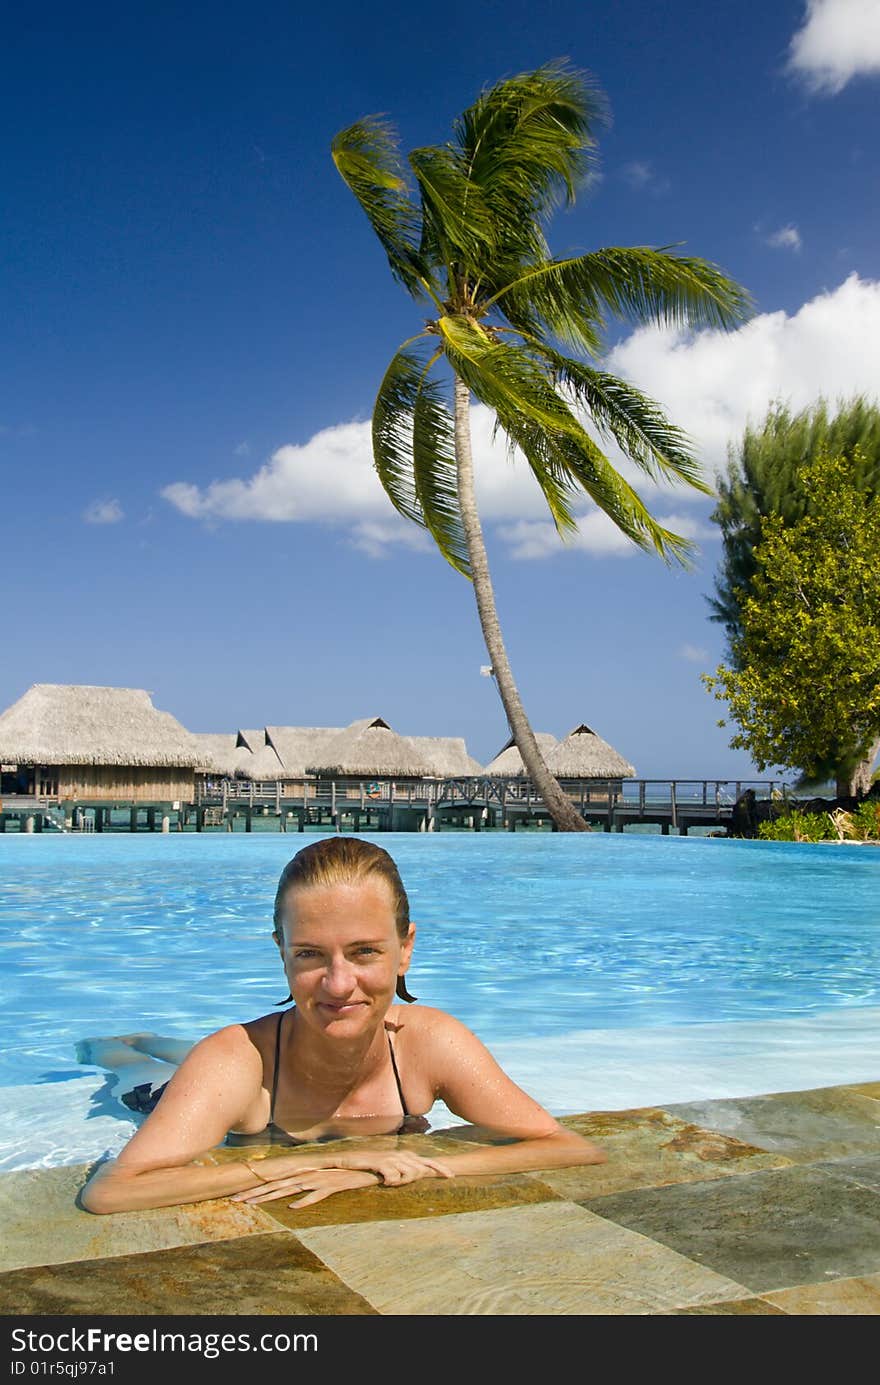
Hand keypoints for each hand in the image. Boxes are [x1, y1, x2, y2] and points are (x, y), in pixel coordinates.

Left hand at [232, 1167, 381, 1207]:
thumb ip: (304, 1190)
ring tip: (254, 1203)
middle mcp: (305, 1176)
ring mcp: (317, 1180)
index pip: (274, 1183)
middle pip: (276, 1186)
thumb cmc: (340, 1176)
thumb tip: (291, 1201)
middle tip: (234, 1201)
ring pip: (290, 1189)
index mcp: (301, 1175)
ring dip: (271, 1196)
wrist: (364, 1167)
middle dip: (254, 1193)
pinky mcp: (330, 1186)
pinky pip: (316, 1195)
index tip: (238, 1197)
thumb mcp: (319, 1183)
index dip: (256, 1190)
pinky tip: (293, 1207)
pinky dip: (305, 1200)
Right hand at [319, 1149, 453, 1184]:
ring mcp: (392, 1157)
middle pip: (420, 1169)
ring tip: (389, 1183)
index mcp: (406, 1155)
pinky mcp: (381, 1162)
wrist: (352, 1161)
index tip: (452, 1176)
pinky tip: (383, 1182)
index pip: (428, 1162)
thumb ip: (404, 1172)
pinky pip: (393, 1175)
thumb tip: (417, 1178)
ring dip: (401, 1182)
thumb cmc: (373, 1166)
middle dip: (419, 1178)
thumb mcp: (391, 1168)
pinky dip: (390, 1181)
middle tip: (413, 1181)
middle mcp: (401, 1155)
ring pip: (408, 1173)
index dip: (441, 1168)